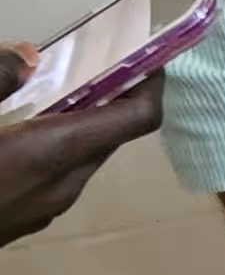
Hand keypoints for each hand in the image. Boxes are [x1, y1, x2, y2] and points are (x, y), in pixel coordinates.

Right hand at [0, 63, 161, 249]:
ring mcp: (46, 208)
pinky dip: (58, 145)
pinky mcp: (25, 218)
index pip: (136, 119)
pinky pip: (59, 175)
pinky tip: (23, 129)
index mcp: (55, 153)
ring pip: (84, 158)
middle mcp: (63, 185)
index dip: (151, 84)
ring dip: (83, 122)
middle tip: (98, 59)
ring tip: (59, 88)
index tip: (147, 55)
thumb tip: (24, 56)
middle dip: (114, 97)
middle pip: (112, 136)